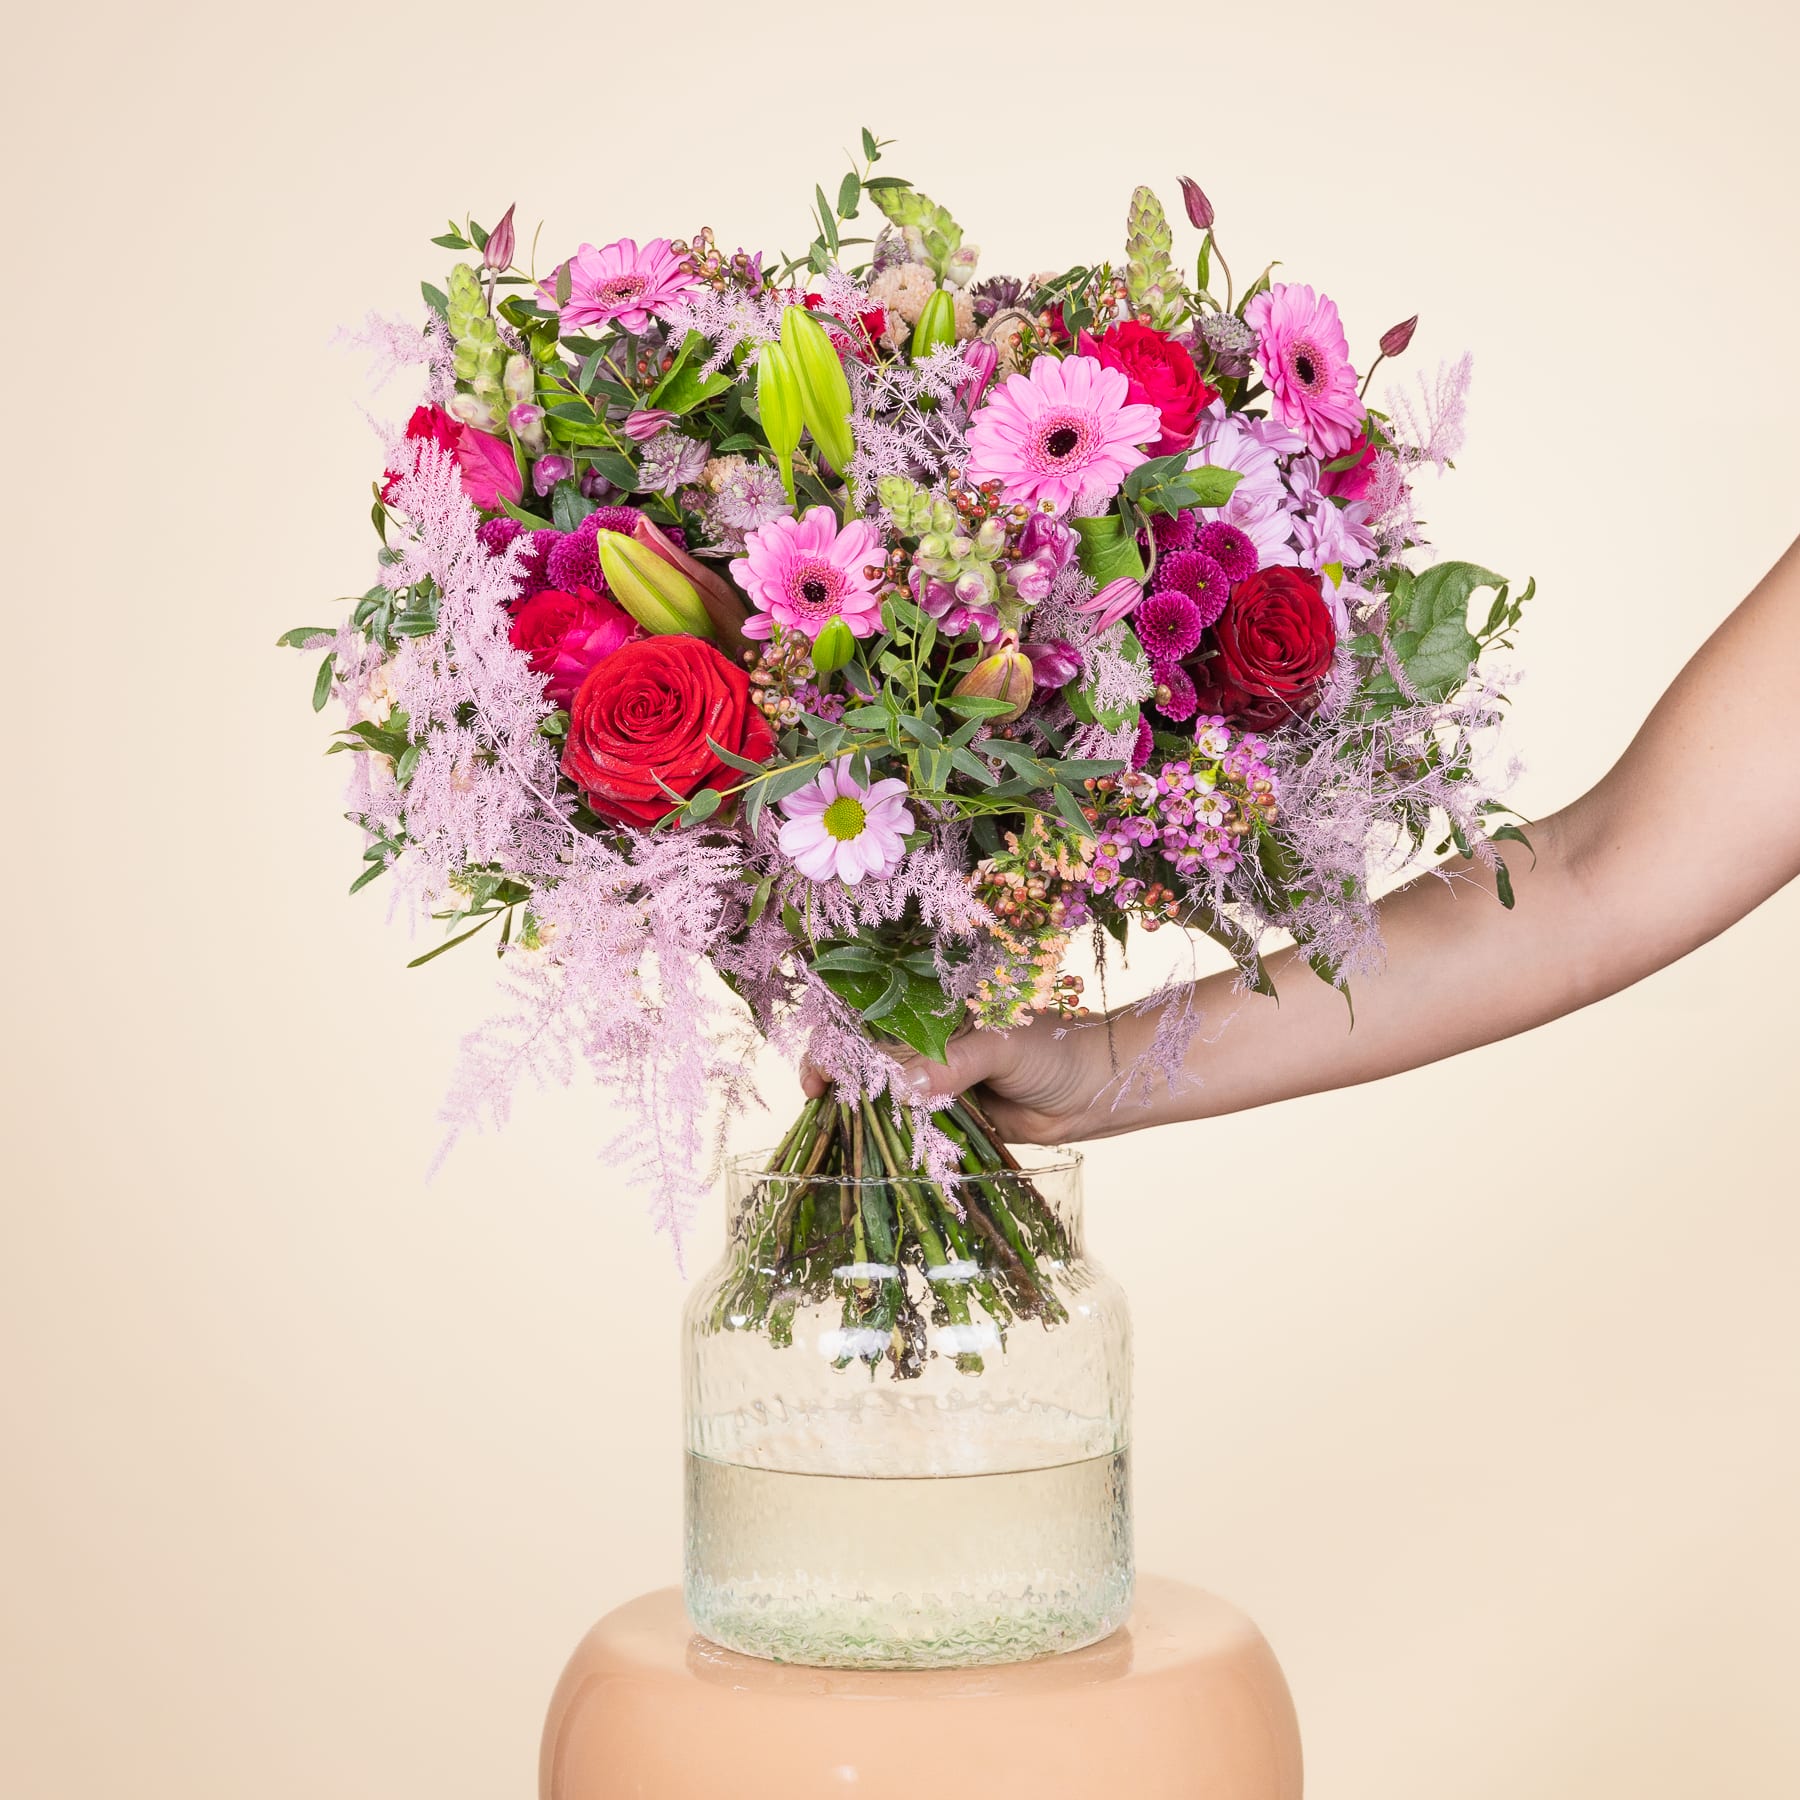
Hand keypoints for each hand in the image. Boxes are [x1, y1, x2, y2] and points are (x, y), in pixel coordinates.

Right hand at [801, 1012, 1103, 1143]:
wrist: (1093, 1090)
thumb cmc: (1055, 1048)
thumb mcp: (1001, 1046)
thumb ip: (952, 1064)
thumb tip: (902, 1088)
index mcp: (934, 1010)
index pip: (870, 1019)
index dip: (837, 1042)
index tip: (819, 1074)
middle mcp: (928, 1044)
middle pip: (868, 1061)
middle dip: (838, 1081)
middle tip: (820, 1107)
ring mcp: (936, 1082)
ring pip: (885, 1098)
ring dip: (860, 1115)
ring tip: (834, 1134)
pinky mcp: (949, 1118)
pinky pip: (912, 1129)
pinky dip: (891, 1139)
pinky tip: (870, 1151)